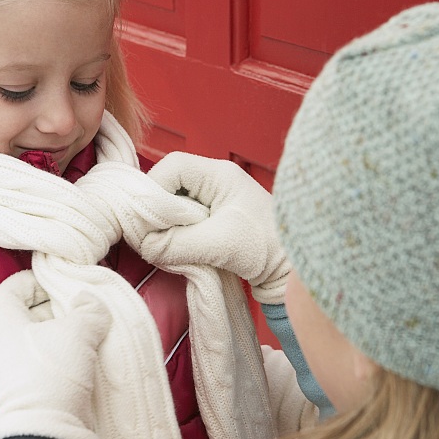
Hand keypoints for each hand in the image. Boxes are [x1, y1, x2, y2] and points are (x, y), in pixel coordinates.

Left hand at [0, 270, 110, 438]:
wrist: (45, 432)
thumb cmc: (52, 371)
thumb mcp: (78, 330)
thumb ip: (87, 309)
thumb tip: (88, 300)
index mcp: (4, 325)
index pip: (8, 291)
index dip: (31, 281)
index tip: (56, 281)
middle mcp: (3, 348)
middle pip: (27, 316)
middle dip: (55, 307)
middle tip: (82, 305)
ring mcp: (15, 373)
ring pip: (40, 342)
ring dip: (65, 334)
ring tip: (91, 331)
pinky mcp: (30, 393)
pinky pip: (47, 364)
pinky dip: (66, 357)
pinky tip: (88, 358)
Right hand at [140, 152, 289, 303]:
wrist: (293, 271)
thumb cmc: (266, 248)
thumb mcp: (218, 244)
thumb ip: (176, 244)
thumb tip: (145, 246)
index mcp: (219, 174)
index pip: (173, 167)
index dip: (153, 188)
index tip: (147, 219)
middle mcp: (215, 182)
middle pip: (169, 184)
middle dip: (157, 211)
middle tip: (152, 236)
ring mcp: (215, 201)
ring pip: (174, 205)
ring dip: (166, 227)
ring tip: (166, 247)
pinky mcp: (215, 222)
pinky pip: (183, 222)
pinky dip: (176, 237)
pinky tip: (178, 252)